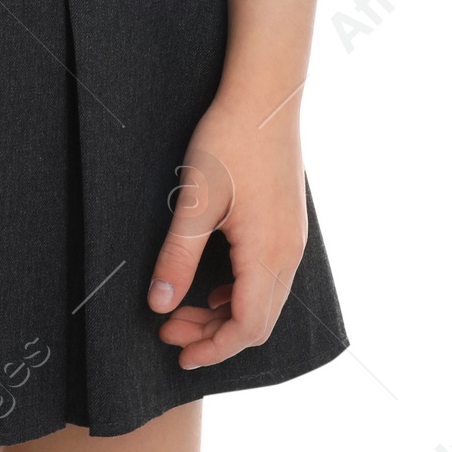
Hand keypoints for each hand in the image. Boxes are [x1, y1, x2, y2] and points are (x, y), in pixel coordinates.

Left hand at [146, 94, 308, 368]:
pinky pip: (269, 277)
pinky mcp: (288, 224)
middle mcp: (289, 253)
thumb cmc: (229, 140)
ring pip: (264, 300)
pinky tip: (212, 283)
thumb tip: (159, 306)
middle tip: (168, 330)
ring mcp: (293, 239)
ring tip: (182, 308)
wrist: (265, 96)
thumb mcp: (195, 200)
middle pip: (257, 320)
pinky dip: (240, 291)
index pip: (247, 327)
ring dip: (225, 313)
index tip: (179, 355)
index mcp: (268, 254)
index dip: (213, 349)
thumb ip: (178, 256)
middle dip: (213, 334)